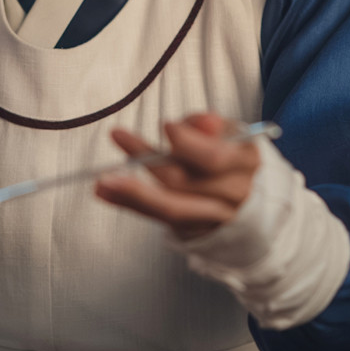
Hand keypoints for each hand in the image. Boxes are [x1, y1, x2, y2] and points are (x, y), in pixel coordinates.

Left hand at [94, 114, 261, 240]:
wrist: (247, 198)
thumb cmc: (231, 154)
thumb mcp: (228, 132)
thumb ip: (209, 126)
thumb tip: (205, 121)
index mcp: (245, 162)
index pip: (215, 158)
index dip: (189, 143)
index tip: (165, 126)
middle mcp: (232, 195)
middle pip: (185, 183)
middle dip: (148, 159)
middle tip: (118, 136)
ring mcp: (213, 217)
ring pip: (170, 207)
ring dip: (131, 192)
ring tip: (102, 180)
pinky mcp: (192, 230)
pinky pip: (157, 218)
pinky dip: (129, 203)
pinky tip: (104, 192)